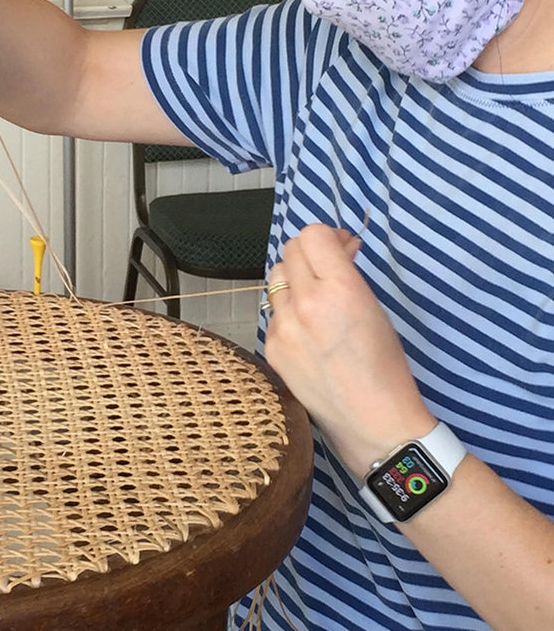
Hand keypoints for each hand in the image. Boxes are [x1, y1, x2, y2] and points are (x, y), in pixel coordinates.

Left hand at [264, 224, 434, 475]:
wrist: (371, 422)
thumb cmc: (385, 366)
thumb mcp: (374, 308)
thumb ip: (347, 273)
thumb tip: (336, 247)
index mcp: (339, 290)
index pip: (313, 235)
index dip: (328, 236)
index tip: (342, 248)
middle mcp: (305, 303)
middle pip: (291, 250)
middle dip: (311, 253)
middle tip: (330, 269)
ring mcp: (282, 327)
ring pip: (277, 278)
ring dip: (296, 279)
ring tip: (318, 299)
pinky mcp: (271, 347)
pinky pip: (274, 312)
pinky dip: (289, 311)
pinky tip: (310, 332)